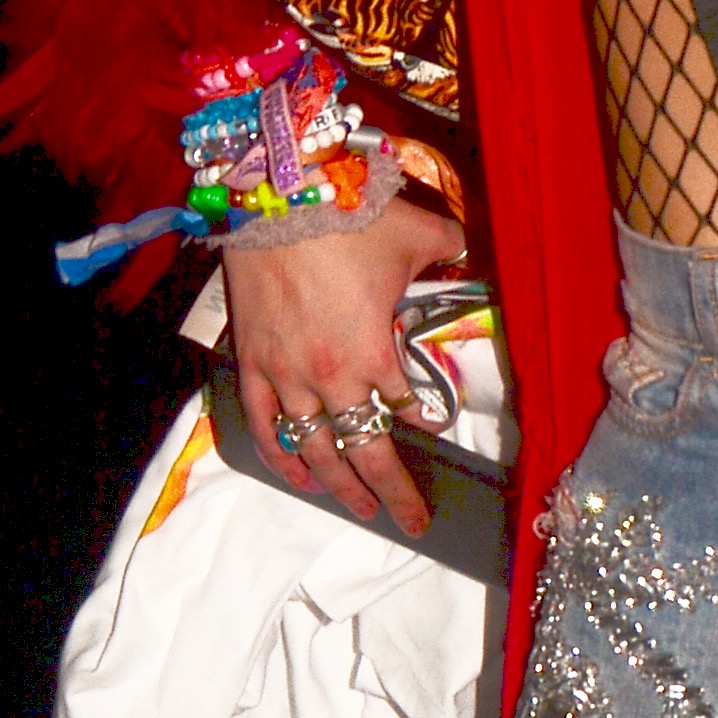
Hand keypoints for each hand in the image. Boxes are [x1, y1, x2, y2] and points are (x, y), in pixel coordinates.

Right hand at [223, 191, 467, 539]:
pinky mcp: (251, 363)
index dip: (425, 420)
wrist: (275, 197)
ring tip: (361, 508)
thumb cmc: (349, 215)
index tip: (434, 425)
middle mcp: (330, 377)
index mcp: (374, 353)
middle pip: (363, 451)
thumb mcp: (418, 232)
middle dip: (391, 492)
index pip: (406, 407)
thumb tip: (466, 252)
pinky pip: (263, 424)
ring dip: (337, 485)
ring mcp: (285, 376)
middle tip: (411, 521)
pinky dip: (281, 455)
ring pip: (313, 449)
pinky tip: (298, 476)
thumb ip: (449, 249)